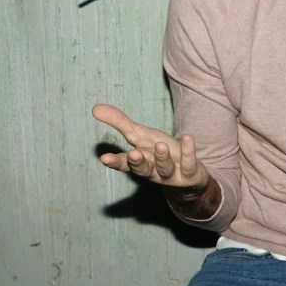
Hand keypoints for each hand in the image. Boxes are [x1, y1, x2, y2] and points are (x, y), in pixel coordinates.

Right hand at [93, 104, 209, 191]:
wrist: (187, 176)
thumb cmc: (159, 152)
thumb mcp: (140, 135)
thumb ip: (119, 123)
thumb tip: (95, 108)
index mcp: (139, 162)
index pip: (124, 163)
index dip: (115, 162)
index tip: (104, 158)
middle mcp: (153, 171)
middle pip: (143, 169)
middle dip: (138, 163)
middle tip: (133, 154)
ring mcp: (172, 174)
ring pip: (165, 169)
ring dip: (162, 158)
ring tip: (161, 146)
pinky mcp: (190, 174)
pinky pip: (190, 163)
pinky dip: (189, 152)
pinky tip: (187, 138)